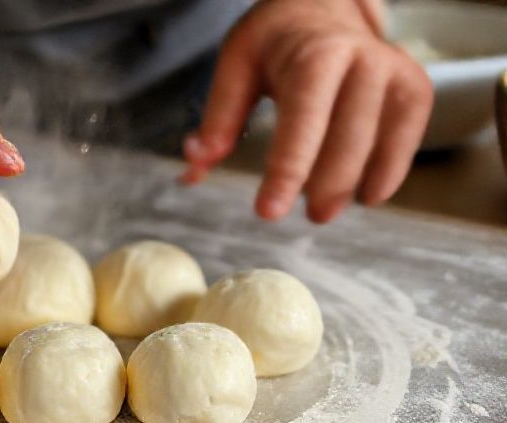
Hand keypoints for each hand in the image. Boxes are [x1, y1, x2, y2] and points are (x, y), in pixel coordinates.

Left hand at [182, 0, 432, 222]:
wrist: (324, 2)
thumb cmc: (275, 40)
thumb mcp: (237, 64)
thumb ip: (219, 118)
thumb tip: (193, 170)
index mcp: (313, 54)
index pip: (303, 120)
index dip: (287, 170)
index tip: (268, 212)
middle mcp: (361, 58)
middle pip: (348, 135)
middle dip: (326, 183)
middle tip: (308, 217)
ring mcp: (392, 70)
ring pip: (379, 138)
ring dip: (353, 182)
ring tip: (324, 210)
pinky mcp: (413, 85)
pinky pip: (410, 134)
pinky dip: (391, 169)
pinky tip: (369, 194)